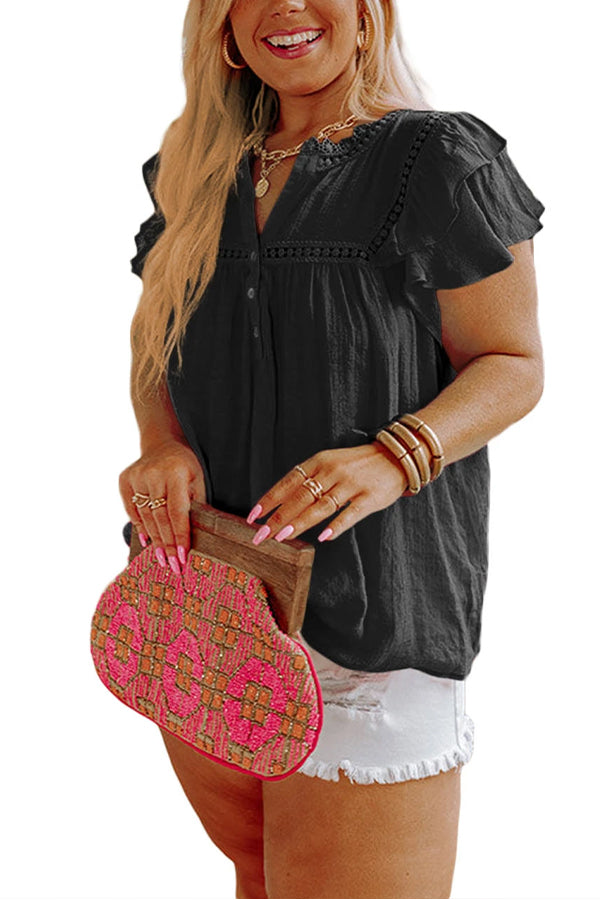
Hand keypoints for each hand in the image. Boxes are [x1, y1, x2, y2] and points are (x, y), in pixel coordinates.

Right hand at [119, 439, 205, 574]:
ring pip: (146, 516)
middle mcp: (154, 474)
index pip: (177, 512)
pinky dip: (140, 526)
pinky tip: (147, 542)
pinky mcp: (124, 480)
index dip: (180, 536)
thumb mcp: (198, 479)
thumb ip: (196, 504)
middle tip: (172, 566)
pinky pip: (132, 509)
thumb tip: (194, 536)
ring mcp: (137, 477)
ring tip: (161, 559)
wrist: (161, 443)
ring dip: (154, 540)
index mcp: (176, 473)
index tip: (182, 556)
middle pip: (160, 518)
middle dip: (167, 544)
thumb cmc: (185, 466)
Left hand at [246, 442, 409, 544]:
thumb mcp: (329, 463)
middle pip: (300, 497)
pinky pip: (351, 513)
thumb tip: (280, 503)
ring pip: (321, 506)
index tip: (253, 516)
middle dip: (278, 517)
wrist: (396, 457)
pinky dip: (337, 525)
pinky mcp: (370, 498)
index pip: (288, 482)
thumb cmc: (357, 464)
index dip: (269, 500)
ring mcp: (351, 484)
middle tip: (261, 535)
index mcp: (318, 461)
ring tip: (282, 536)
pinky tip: (324, 537)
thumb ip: (308, 480)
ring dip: (300, 522)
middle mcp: (332, 471)